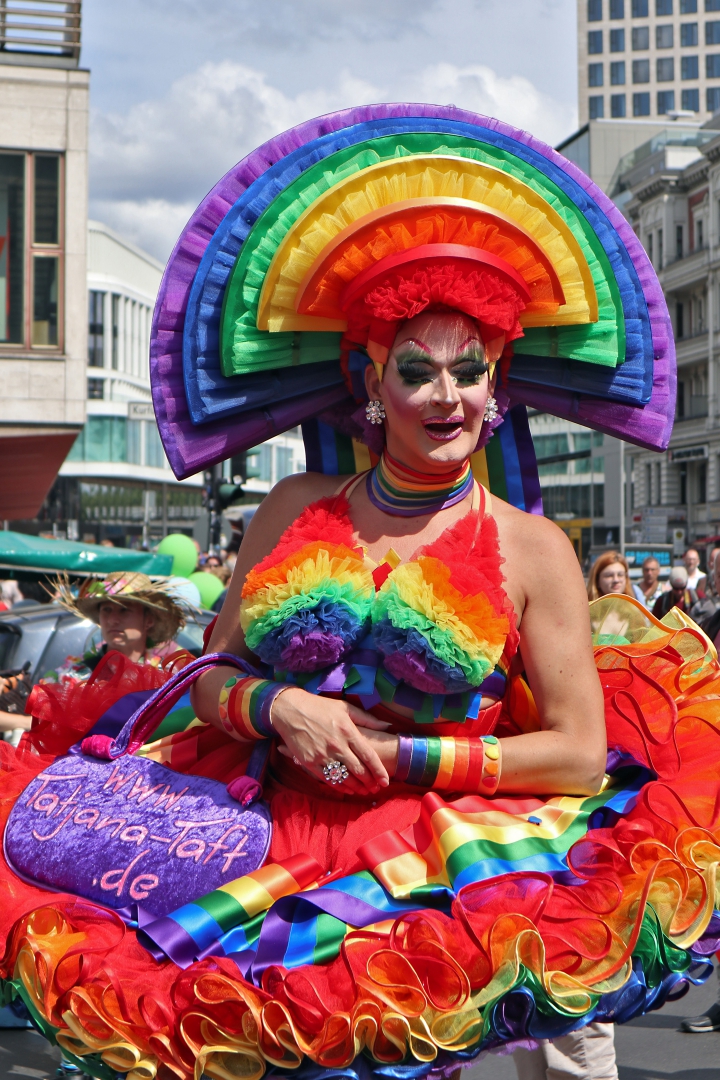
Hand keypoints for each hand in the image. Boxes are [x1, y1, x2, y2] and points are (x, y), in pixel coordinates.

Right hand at [272, 688, 392, 794]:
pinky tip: (348, 790)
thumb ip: (368, 719)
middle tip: (376, 788)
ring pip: (345, 778)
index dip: (379, 771)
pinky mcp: (310, 762)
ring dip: (357, 787)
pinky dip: (340, 787)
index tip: (385, 781)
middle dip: (370, 782)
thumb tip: (387, 726)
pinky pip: (329, 779)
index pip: (368, 756)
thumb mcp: (345, 708)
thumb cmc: (320, 707)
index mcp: (348, 731)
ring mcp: (323, 755)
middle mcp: (337, 745)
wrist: (291, 710)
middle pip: (359, 770)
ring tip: (364, 791)